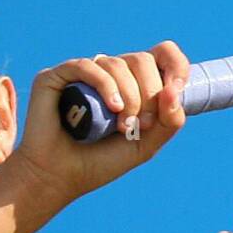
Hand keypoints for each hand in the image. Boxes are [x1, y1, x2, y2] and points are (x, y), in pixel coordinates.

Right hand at [17, 41, 189, 201]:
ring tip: (122, 127)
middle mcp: (108, 73)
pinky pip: (88, 66)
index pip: (162, 54)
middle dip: (149, 95)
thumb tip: (174, 89)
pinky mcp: (57, 76)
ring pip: (118, 64)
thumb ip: (170, 120)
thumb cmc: (101, 162)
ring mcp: (83, 73)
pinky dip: (106, 86)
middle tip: (140, 125)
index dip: (176, 66)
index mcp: (132, 83)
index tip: (176, 90)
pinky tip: (113, 108)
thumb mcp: (147, 144)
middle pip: (142, 60)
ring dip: (130, 98)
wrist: (60, 177)